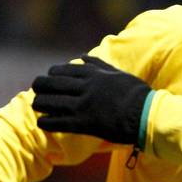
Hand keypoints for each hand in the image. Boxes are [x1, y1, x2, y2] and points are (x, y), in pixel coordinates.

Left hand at [32, 55, 151, 144]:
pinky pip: (57, 122)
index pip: (62, 71)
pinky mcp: (83, 124)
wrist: (145, 115)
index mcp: (92, 74)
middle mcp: (84, 88)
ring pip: (50, 102)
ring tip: (37, 106)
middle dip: (40, 87)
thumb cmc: (136, 94)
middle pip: (51, 84)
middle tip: (36, 90)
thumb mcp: (118, 73)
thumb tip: (83, 57)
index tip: (49, 78)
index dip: (51, 75)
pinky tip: (42, 123)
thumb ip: (99, 65)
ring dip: (40, 104)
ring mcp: (82, 106)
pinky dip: (46, 122)